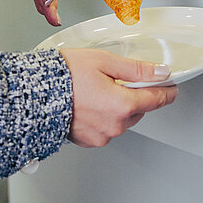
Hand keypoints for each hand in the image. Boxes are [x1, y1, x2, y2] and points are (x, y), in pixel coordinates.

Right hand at [60, 48, 177, 146]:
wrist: (34, 94)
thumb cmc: (63, 76)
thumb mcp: (104, 61)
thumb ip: (136, 69)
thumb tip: (160, 72)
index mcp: (123, 105)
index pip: (158, 99)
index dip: (166, 89)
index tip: (168, 84)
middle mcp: (115, 125)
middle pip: (139, 110)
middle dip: (133, 95)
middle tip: (113, 80)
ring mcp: (102, 136)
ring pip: (122, 120)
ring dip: (116, 107)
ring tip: (94, 91)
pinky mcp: (89, 141)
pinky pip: (105, 128)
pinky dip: (101, 117)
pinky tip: (87, 103)